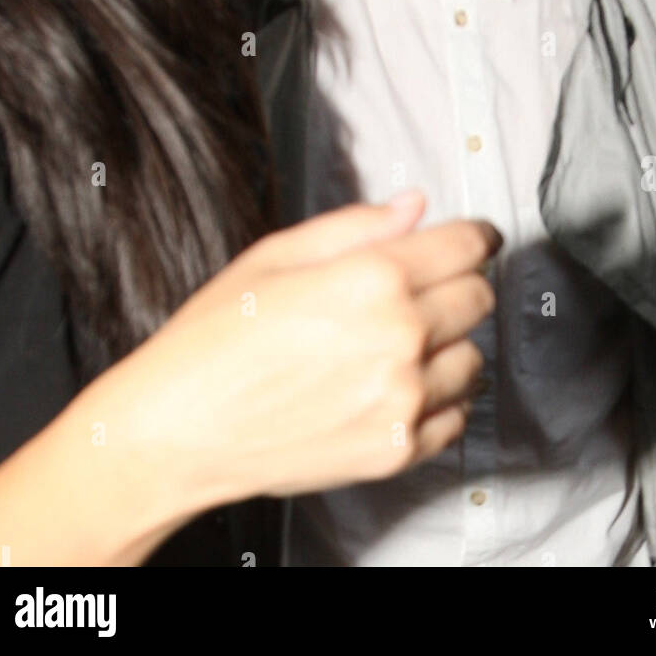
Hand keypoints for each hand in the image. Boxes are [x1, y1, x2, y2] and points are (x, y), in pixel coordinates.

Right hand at [113, 192, 499, 514]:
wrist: (177, 430)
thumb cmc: (214, 339)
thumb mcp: (277, 255)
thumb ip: (357, 226)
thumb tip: (414, 206)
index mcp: (372, 278)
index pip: (465, 247)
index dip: (475, 237)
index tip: (476, 239)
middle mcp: (399, 338)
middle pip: (477, 298)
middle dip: (458, 286)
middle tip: (422, 290)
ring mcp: (402, 400)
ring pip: (473, 359)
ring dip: (448, 346)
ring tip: (397, 346)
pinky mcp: (397, 449)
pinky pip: (455, 418)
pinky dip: (438, 401)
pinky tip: (395, 389)